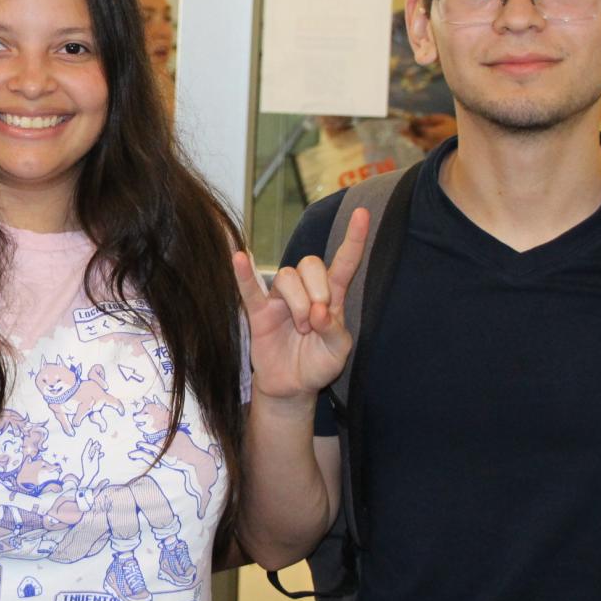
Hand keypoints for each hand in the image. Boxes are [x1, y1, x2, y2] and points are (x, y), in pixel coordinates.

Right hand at [233, 207, 369, 400]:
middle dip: (317, 291)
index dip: (353, 239)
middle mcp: (306, 291)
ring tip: (301, 328)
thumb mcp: (338, 353)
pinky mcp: (259, 312)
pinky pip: (249, 288)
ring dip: (297, 304)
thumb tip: (318, 313)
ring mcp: (280, 300)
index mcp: (331, 298)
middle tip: (317, 321)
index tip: (362, 214)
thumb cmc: (317, 364)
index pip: (344, 262)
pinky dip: (243, 272)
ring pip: (286, 277)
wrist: (292, 387)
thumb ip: (334, 331)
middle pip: (310, 265)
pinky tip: (238, 257)